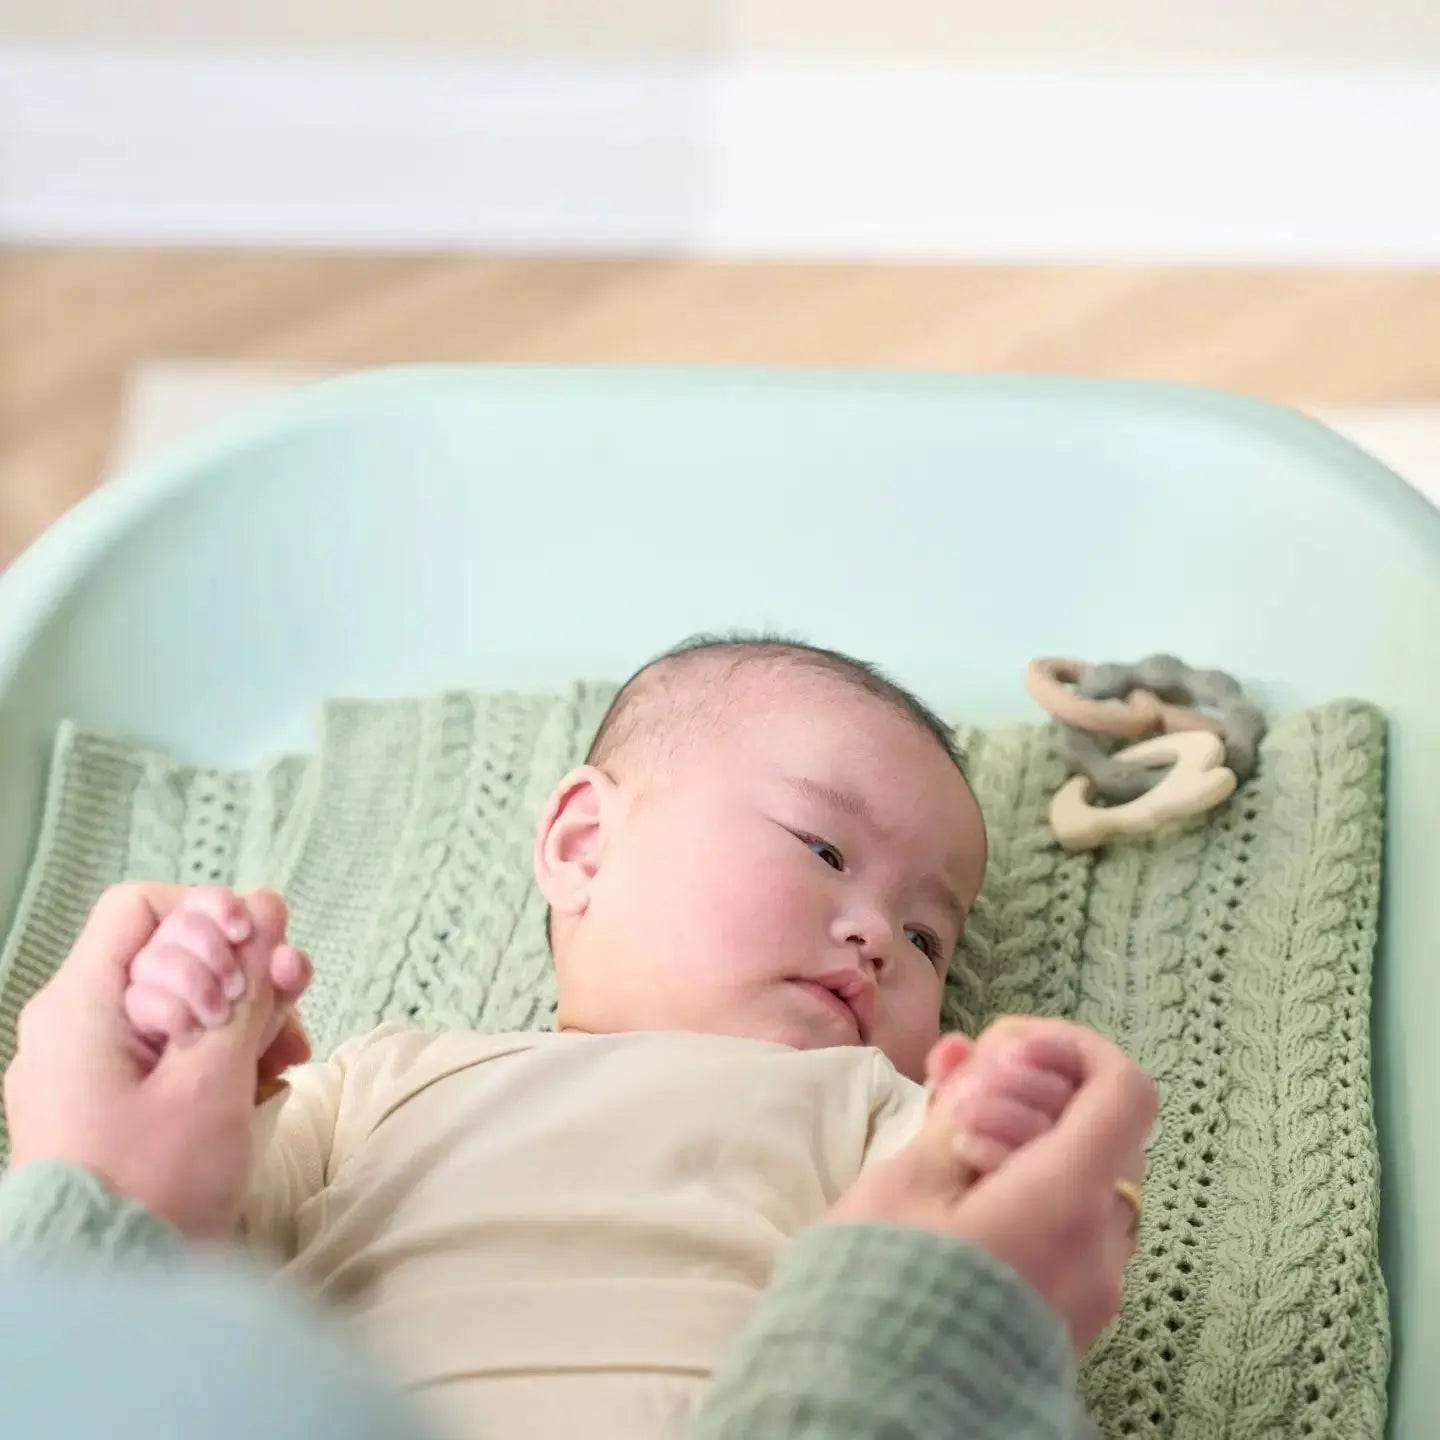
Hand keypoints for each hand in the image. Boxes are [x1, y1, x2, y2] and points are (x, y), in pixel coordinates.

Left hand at [4, 884, 304, 1239]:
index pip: (142, 908)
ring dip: (244, 1017)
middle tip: (294, 1001)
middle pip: (169, 955)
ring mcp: (88, 1068)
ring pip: (179, 1003)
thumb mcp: (213, 1076)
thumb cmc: (154, 1180)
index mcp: (80, 1005)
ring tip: (288, 1058)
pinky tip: (265, 1085)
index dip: (207, 914)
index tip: (258, 953)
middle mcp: (73, 1025)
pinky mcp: (109, 1106)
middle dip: (242, 972)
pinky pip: (170, 1052)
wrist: (106, 1291)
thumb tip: (266, 906)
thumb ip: (245, 986)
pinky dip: (221, 1057)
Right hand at [832, 1016, 1155, 1351]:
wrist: (875, 1418)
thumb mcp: (903, 1183)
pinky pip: (1071, 1229)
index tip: (1010, 1043)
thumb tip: (978, 1052)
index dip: (1074, 1046)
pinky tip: (962, 1188)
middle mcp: (1100, 1248)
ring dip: (1026, 1136)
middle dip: (1032, 1087)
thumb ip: (955, 1107)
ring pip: (1085, 1178)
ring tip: (948, 1137)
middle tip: (958, 1087)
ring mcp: (1093, 1292)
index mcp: (1064, 1202)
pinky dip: (1029, 1188)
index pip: (1123, 1090)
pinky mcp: (1070, 1319)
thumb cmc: (879, 1291)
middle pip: (1100, 1128)